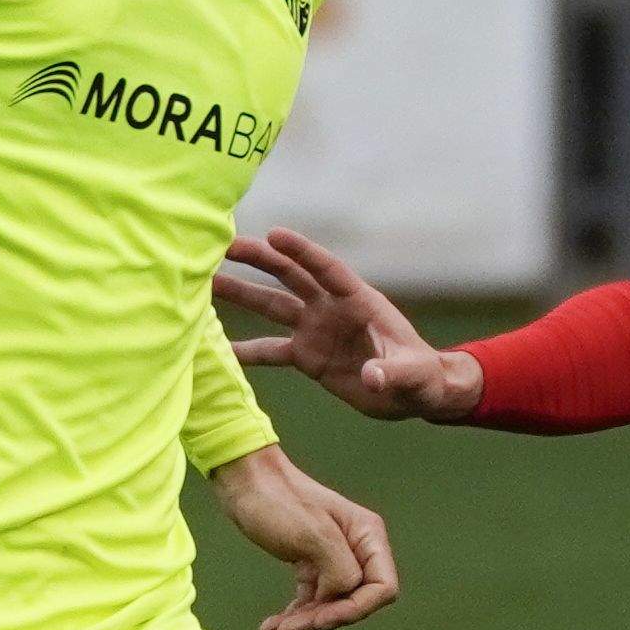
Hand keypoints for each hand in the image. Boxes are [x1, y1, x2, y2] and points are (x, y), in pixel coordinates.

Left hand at [206, 442, 400, 629]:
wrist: (242, 482)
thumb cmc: (277, 501)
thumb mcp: (312, 535)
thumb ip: (339, 569)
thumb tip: (340, 596)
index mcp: (366, 536)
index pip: (382, 588)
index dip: (355, 609)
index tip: (321, 618)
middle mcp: (356, 549)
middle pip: (353, 602)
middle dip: (322, 621)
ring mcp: (333, 558)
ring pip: (329, 605)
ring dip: (304, 623)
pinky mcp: (310, 565)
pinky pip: (311, 600)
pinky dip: (293, 615)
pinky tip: (269, 627)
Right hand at [214, 226, 478, 420]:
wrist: (413, 395)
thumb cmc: (422, 378)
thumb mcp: (414, 375)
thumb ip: (393, 373)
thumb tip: (372, 378)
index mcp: (359, 301)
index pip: (326, 269)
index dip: (301, 251)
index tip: (273, 234)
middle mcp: (332, 309)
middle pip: (290, 276)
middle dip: (259, 260)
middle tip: (225, 246)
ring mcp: (316, 330)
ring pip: (273, 306)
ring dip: (242, 295)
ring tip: (207, 285)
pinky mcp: (307, 356)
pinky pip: (271, 350)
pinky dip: (246, 350)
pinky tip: (217, 348)